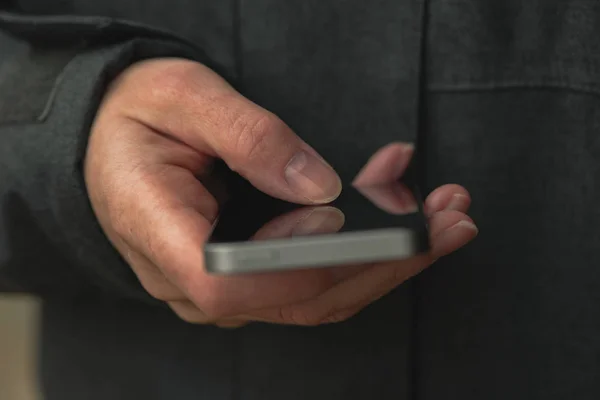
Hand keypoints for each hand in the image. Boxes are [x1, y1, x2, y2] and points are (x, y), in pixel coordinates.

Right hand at [85, 59, 476, 327]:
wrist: (112, 139)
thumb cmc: (136, 117)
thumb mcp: (183, 98)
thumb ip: (248, 136)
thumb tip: (318, 185)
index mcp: (161, 237)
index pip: (232, 282)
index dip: (299, 261)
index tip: (353, 222)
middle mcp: (192, 282)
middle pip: (297, 300)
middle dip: (385, 263)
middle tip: (449, 219)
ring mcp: (226, 287)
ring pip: (319, 297)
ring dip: (389, 258)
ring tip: (442, 214)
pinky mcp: (251, 277)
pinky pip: (314, 278)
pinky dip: (365, 247)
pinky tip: (395, 203)